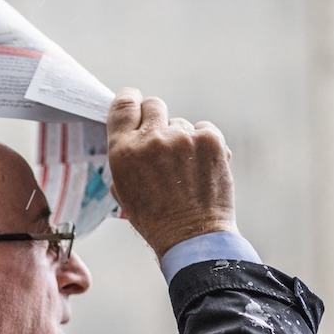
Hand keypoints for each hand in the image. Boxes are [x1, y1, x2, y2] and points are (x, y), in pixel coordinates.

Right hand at [107, 88, 237, 258]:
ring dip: (180, 138)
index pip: (123, 105)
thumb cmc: (154, 218)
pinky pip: (203, 129)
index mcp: (123, 151)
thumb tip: (131, 135)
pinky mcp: (210, 140)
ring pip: (180, 123)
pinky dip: (203, 144)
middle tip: (160, 138)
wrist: (191, 235)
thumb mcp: (123, 188)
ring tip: (183, 169)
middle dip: (155, 117)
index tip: (133, 99)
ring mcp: (182, 137)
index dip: (128, 99)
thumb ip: (124, 157)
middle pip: (153, 104)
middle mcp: (151, 139)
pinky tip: (199, 167)